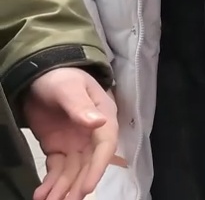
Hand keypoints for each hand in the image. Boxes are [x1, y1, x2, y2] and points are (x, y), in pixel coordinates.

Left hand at [23, 67, 117, 199]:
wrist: (40, 76)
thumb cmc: (61, 77)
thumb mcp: (69, 88)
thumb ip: (81, 106)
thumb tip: (98, 123)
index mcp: (103, 117)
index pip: (104, 146)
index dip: (98, 167)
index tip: (88, 186)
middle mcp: (92, 135)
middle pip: (89, 164)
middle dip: (79, 184)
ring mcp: (75, 143)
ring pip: (73, 171)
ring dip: (64, 189)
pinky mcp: (58, 149)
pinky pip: (57, 170)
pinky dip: (50, 183)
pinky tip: (42, 194)